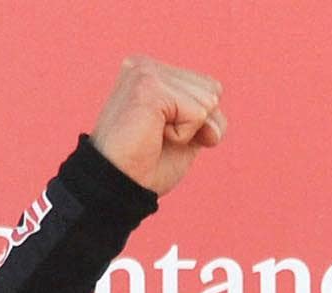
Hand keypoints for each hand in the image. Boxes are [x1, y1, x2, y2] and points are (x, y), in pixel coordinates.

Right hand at [92, 55, 226, 195]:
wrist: (116, 187)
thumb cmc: (145, 167)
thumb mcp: (185, 137)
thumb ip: (204, 115)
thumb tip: (215, 102)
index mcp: (152, 72)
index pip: (209, 87)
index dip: (201, 122)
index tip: (164, 135)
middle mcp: (145, 65)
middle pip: (212, 89)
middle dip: (199, 125)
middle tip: (159, 138)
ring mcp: (145, 73)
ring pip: (208, 100)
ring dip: (189, 131)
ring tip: (154, 137)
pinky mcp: (149, 86)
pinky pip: (197, 113)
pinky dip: (183, 136)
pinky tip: (154, 137)